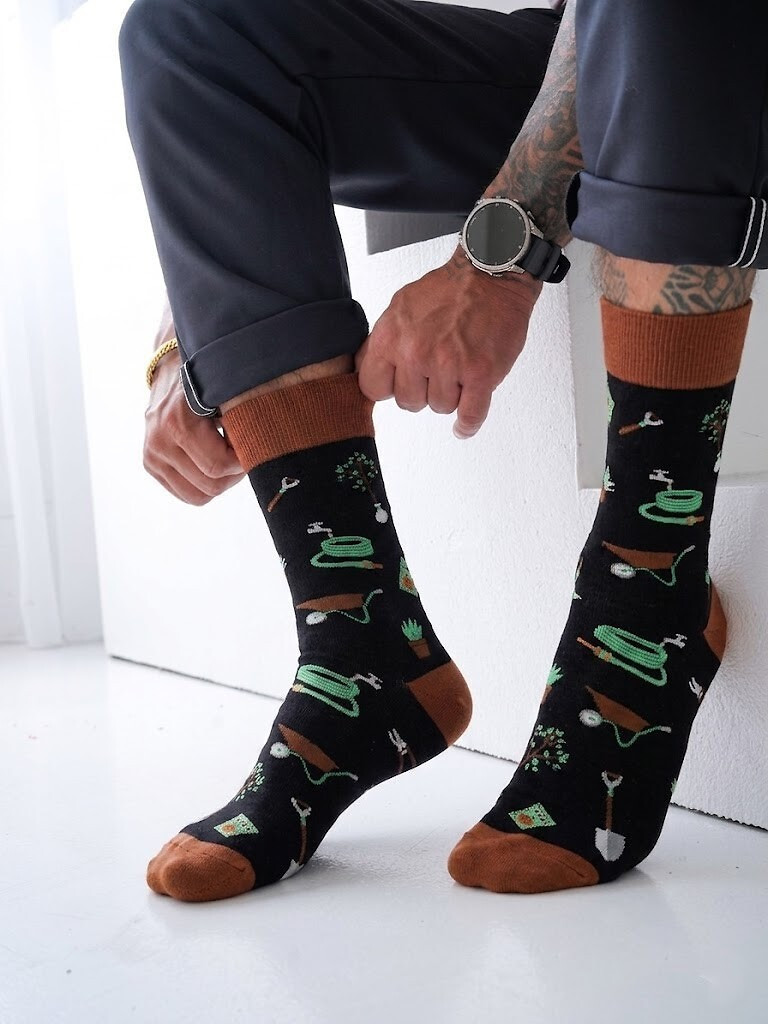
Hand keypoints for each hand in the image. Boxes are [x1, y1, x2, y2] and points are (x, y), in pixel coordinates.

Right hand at [144, 346, 244, 503]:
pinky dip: (204, 483)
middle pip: (211, 486)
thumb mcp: (228, 393)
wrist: (172, 367)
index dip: (243, 462)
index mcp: (177, 423)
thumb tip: (267, 447)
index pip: (219, 466)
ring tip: (227, 455)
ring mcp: (152, 456)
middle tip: (242, 452)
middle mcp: (159, 442)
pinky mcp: (151, 465)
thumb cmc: (208, 379)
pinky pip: (186, 493)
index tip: (252, 444)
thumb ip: (243, 421)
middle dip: (234, 473)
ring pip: (199, 496)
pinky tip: (211, 459)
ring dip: (220, 481)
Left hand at [356, 246, 541, 437]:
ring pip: (440, 407)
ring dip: (450, 394)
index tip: (398, 384)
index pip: (373, 387)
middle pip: (408, 402)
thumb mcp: (400, 307)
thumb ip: (383, 341)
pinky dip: (467, 424)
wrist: (490, 275)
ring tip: (458, 369)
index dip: (388, 387)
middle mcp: (416, 352)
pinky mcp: (480, 374)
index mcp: (391, 336)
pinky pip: (469, 415)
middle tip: (436, 371)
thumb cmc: (449, 290)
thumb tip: (369, 368)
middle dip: (422, 391)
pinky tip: (464, 425)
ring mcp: (449, 365)